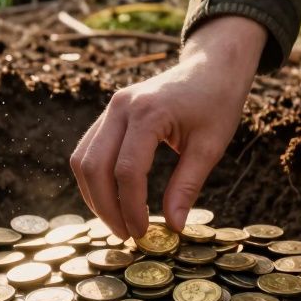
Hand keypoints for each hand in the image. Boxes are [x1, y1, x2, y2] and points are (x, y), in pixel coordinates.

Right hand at [70, 16, 266, 239]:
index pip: (127, 171)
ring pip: (83, 159)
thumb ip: (187, 186)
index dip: (131, 208)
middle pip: (95, 167)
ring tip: (117, 221)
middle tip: (126, 235)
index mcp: (148, 113)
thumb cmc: (217, 103)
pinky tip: (112, 199)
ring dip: (94, 196)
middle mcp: (121, 107)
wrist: (211, 66)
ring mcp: (112, 107)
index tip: (143, 234)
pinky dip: (94, 179)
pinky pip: (88, 149)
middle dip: (106, 207)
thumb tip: (172, 227)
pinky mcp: (110, 112)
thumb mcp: (210, 147)